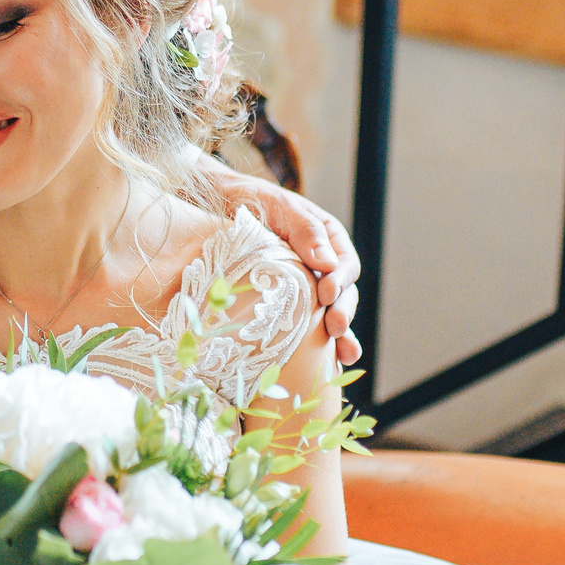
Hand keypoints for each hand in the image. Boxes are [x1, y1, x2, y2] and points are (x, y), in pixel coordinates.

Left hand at [204, 165, 362, 365]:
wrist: (219, 203)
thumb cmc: (250, 200)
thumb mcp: (278, 207)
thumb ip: (304, 230)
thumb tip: (328, 263)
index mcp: (327, 239)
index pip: (345, 264)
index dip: (340, 280)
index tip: (326, 292)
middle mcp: (322, 265)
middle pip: (343, 294)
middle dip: (342, 312)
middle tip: (334, 327)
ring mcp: (306, 286)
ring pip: (331, 313)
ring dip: (340, 335)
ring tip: (344, 354)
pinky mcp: (289, 304)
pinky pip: (308, 325)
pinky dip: (320, 345)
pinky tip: (328, 364)